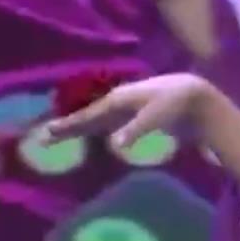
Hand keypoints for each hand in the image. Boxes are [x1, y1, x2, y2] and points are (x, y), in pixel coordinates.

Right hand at [35, 73, 221, 148]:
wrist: (195, 96)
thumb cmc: (175, 105)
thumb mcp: (156, 117)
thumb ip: (136, 130)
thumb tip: (116, 144)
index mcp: (118, 100)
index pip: (87, 116)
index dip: (68, 126)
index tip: (47, 133)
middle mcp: (117, 102)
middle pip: (87, 117)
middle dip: (68, 126)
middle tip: (44, 136)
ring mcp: (126, 109)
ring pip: (97, 119)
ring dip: (80, 127)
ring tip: (60, 134)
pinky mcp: (135, 116)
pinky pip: (109, 123)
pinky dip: (97, 128)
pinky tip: (92, 134)